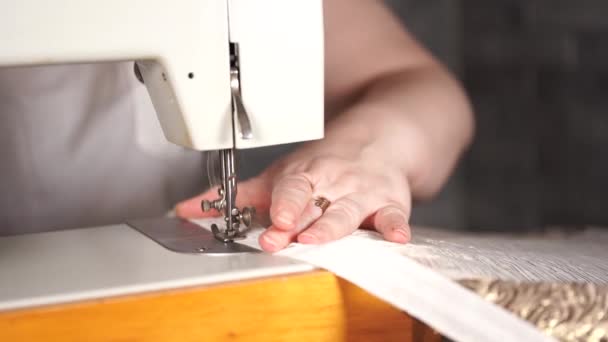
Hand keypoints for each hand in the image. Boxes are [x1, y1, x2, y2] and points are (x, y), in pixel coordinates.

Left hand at [175, 120, 412, 251]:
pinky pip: (394, 217)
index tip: (272, 222)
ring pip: (347, 213)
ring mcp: (360, 194)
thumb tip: (186, 210)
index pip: (288, 191)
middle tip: (283, 235)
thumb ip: (240, 196)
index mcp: (304, 176)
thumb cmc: (324, 163)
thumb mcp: (281, 173)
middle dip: (299, 221)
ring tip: (319, 239)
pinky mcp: (388, 205)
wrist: (378, 138)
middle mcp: (331, 184)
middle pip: (313, 205)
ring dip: (334, 226)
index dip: (280, 206)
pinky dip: (396, 226)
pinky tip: (395, 237)